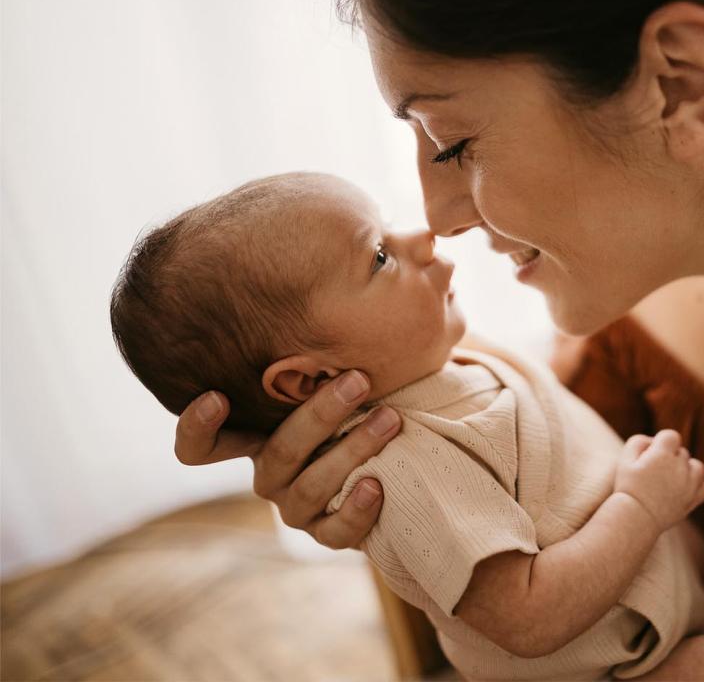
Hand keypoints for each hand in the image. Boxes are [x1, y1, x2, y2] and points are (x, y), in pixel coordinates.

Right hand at [174, 370, 401, 548]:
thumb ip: (322, 353)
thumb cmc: (358, 405)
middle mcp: (269, 475)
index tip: (217, 396)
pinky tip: (377, 484)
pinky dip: (356, 509)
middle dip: (320, 414)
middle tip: (358, 380)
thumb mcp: (334, 379)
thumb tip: (354, 280)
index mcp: (257, 438)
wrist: (396, 461)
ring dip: (353, 450)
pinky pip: (336, 532)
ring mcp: (296, 508)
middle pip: (279, 452)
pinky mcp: (329, 533)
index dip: (196, 428)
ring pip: (310, 487)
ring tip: (390, 420)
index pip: (200, 447)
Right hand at [613, 429, 703, 530]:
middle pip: (681, 452)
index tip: (650, 456)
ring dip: (686, 468)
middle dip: (669, 458)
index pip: (671, 436)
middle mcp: (680, 467)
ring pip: (696, 466)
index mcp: (663, 454)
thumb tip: (654, 441)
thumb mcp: (625, 459)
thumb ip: (639, 441)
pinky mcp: (693, 500)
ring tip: (670, 479)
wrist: (636, 518)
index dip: (660, 443)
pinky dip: (696, 484)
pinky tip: (682, 488)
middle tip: (653, 473)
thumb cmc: (628, 488)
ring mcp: (689, 484)